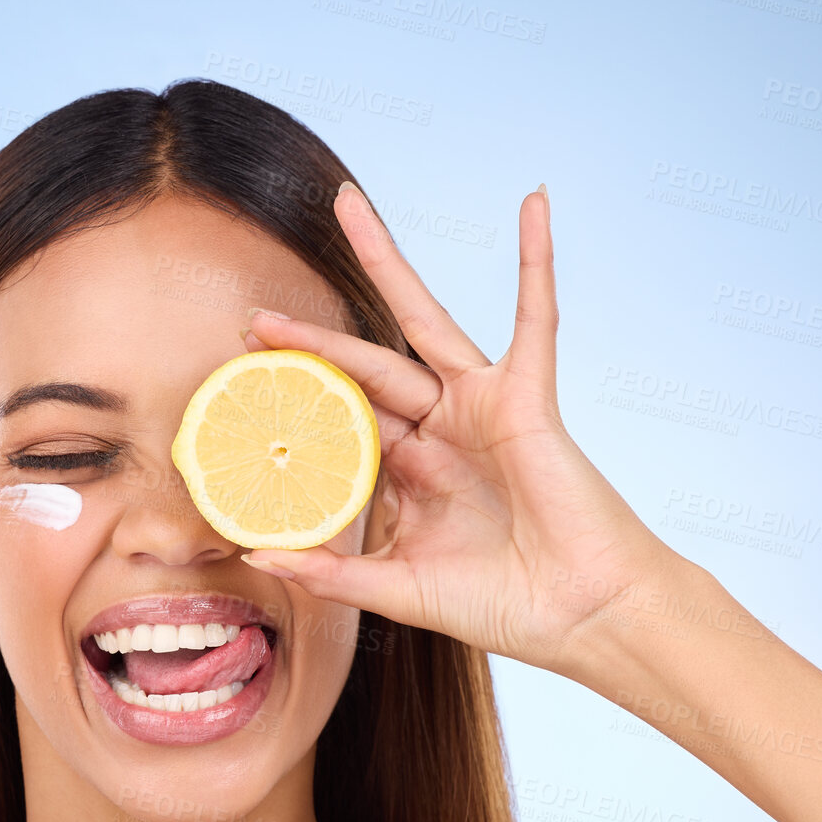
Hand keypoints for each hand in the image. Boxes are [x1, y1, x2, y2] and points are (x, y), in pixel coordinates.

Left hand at [239, 182, 679, 675]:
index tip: (240, 394)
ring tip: (346, 208)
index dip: (295, 407)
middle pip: (364, 366)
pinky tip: (533, 205)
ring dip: (387, 262)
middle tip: (252, 321)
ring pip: (423, 321)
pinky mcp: (528, 396)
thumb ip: (330, 571)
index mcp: (407, 473)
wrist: (580, 616)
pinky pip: (537, 316)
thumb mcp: (398, 588)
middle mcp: (438, 430)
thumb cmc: (501, 604)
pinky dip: (536, 260)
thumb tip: (255, 554)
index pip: (338, 425)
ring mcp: (480, 407)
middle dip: (309, 343)